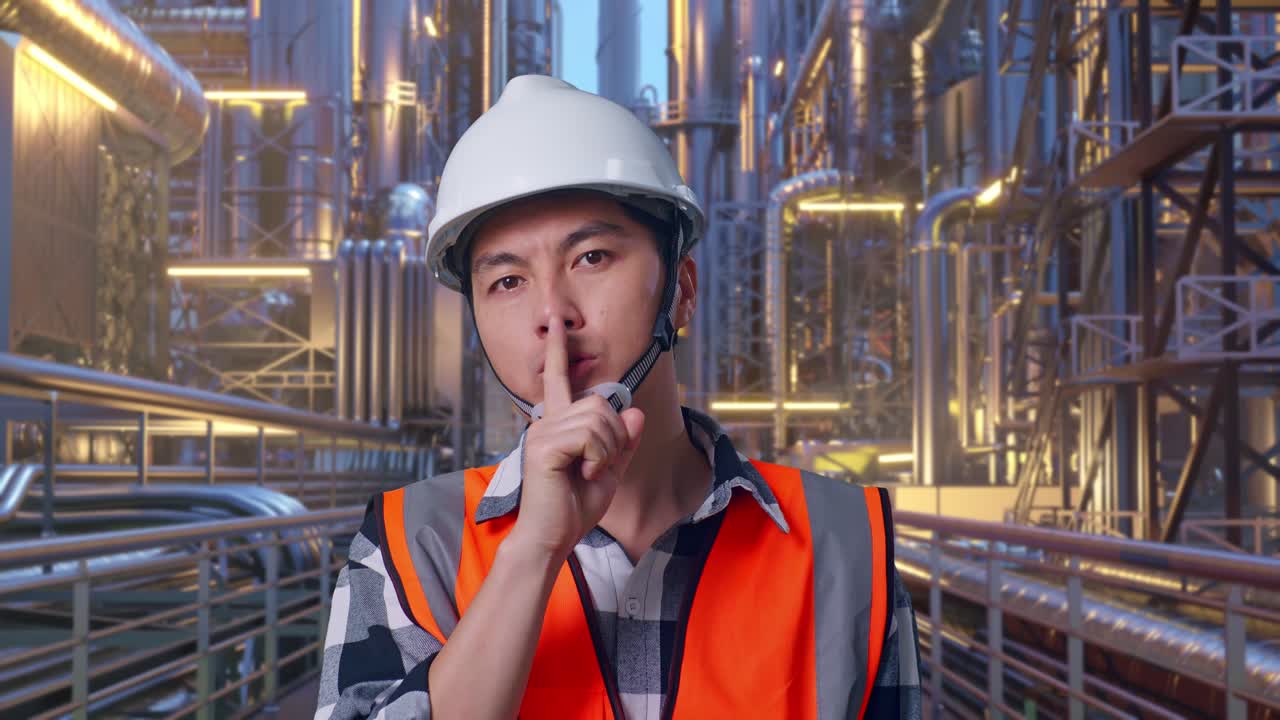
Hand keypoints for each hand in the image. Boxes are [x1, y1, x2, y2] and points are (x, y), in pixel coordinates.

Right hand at [509, 318, 645, 559]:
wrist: (552, 537)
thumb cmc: (574, 508)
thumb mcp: (609, 472)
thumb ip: (623, 442)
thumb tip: (635, 412)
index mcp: (558, 424)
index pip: (558, 378)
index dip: (559, 349)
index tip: (558, 321)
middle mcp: (546, 421)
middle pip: (600, 403)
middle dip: (615, 435)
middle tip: (600, 465)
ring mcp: (542, 432)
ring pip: (599, 418)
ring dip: (608, 449)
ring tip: (590, 471)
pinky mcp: (544, 446)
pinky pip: (590, 435)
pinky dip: (599, 457)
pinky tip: (585, 474)